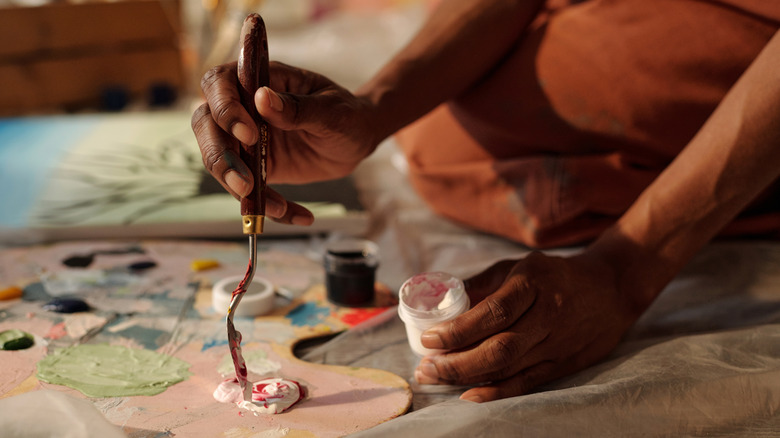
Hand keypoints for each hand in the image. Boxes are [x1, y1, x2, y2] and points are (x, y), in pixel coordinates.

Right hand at [191, 61, 380, 223]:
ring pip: (218, 160)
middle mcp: (244, 107)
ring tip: (275, 207)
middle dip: (219, 156)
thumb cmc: (347, 114)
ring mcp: (245, 139)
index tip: (249, 135)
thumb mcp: (331, 110)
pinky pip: (246, 189)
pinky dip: (266, 206)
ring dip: (236, 187)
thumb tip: (262, 98)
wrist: (358, 139)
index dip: (224, 108)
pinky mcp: (254, 167)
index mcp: (260, 80)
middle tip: (245, 183)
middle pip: (206, 125)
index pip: (219, 83)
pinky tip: (298, 215)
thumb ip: (298, 108)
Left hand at [414, 250, 640, 401]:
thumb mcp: (519, 266)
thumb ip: (482, 283)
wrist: (612, 289)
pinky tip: (469, 395)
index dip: (459, 329)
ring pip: (509, 369)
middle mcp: (547, 316)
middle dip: (456, 363)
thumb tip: (442, 300)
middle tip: (425, 367)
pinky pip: (526, 383)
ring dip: (467, 378)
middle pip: (499, 348)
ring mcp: (557, 344)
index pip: (494, 312)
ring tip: (435, 378)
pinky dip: (496, 392)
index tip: (429, 338)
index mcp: (533, 285)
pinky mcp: (563, 364)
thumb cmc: (556, 275)